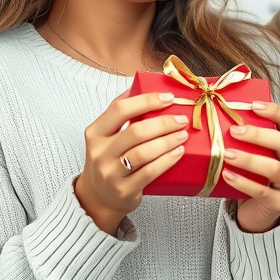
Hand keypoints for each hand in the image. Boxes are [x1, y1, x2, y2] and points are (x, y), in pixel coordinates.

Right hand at [75, 90, 189, 234]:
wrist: (97, 197)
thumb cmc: (108, 159)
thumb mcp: (106, 134)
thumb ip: (121, 112)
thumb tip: (142, 82)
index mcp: (96, 132)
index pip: (120, 110)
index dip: (146, 101)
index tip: (169, 98)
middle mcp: (100, 152)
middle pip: (135, 132)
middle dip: (163, 123)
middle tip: (181, 119)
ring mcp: (111, 173)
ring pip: (143, 153)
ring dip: (168, 141)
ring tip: (183, 135)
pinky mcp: (124, 190)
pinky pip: (149, 173)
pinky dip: (166, 161)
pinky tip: (178, 152)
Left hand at [220, 102, 279, 233]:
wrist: (258, 211)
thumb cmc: (256, 176)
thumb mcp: (257, 154)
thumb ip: (250, 138)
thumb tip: (224, 114)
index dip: (275, 111)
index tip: (253, 106)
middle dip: (258, 135)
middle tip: (234, 131)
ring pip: (274, 168)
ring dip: (249, 159)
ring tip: (227, 154)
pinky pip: (261, 190)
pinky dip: (243, 182)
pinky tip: (227, 175)